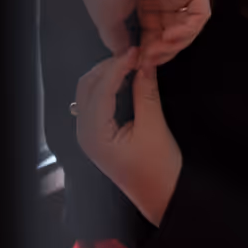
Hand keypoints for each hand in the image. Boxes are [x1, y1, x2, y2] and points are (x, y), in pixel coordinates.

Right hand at [63, 0, 209, 70]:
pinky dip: (188, 31)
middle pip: (176, 33)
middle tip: (148, 60)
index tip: (139, 64)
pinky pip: (200, 13)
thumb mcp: (109, 22)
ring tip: (157, 50)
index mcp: (147, 3)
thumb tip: (131, 60)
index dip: (151, 53)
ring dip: (176, 45)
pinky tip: (169, 37)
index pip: (158, 35)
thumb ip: (121, 42)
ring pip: (190, 26)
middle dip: (164, 52)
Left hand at [74, 48, 181, 225]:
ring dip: (106, 75)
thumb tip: (145, 62)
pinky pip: (95, 102)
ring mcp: (89, 134)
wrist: (163, 197)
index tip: (136, 50)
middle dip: (108, 67)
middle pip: (87, 87)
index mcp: (93, 134)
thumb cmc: (159, 169)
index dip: (118, 66)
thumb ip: (145, 92)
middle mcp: (84, 133)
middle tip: (133, 55)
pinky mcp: (98, 135)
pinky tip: (125, 78)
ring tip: (131, 63)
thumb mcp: (154, 127)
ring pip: (88, 92)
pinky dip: (107, 86)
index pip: (100, 88)